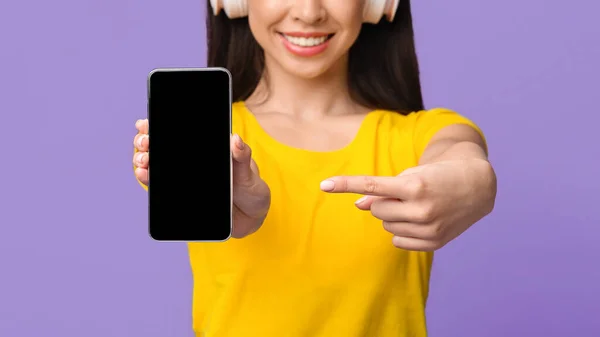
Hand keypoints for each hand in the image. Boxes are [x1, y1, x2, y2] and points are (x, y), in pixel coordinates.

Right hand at [132, 120, 269, 237]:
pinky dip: (148, 180)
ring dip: (143, 160)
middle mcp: (191, 162)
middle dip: (146, 141)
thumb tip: (236, 140)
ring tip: (144, 161)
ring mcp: (184, 179)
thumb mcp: (249, 172)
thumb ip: (242, 157)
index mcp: (206, 149)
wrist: (251, 217)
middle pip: (161, 146)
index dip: (158, 125)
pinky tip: (144, 175)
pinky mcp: (180, 197)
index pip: (178, 133)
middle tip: (146, 143)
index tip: (146, 124)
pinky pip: (160, 188)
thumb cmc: (251, 190)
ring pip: (156, 165)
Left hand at [320, 159, 495, 250]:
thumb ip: (383, 191)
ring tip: (418, 206)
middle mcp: (421, 209)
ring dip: (395, 216)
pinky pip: (398, 241)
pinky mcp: (433, 243)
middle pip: (376, 209)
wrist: (477, 186)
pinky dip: (403, 231)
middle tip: (406, 194)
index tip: (324, 184)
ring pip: (386, 225)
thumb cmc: (438, 175)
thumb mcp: (412, 175)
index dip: (345, 184)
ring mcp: (428, 228)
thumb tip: (358, 205)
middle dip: (384, 202)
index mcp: (414, 186)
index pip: (372, 185)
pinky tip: (421, 221)